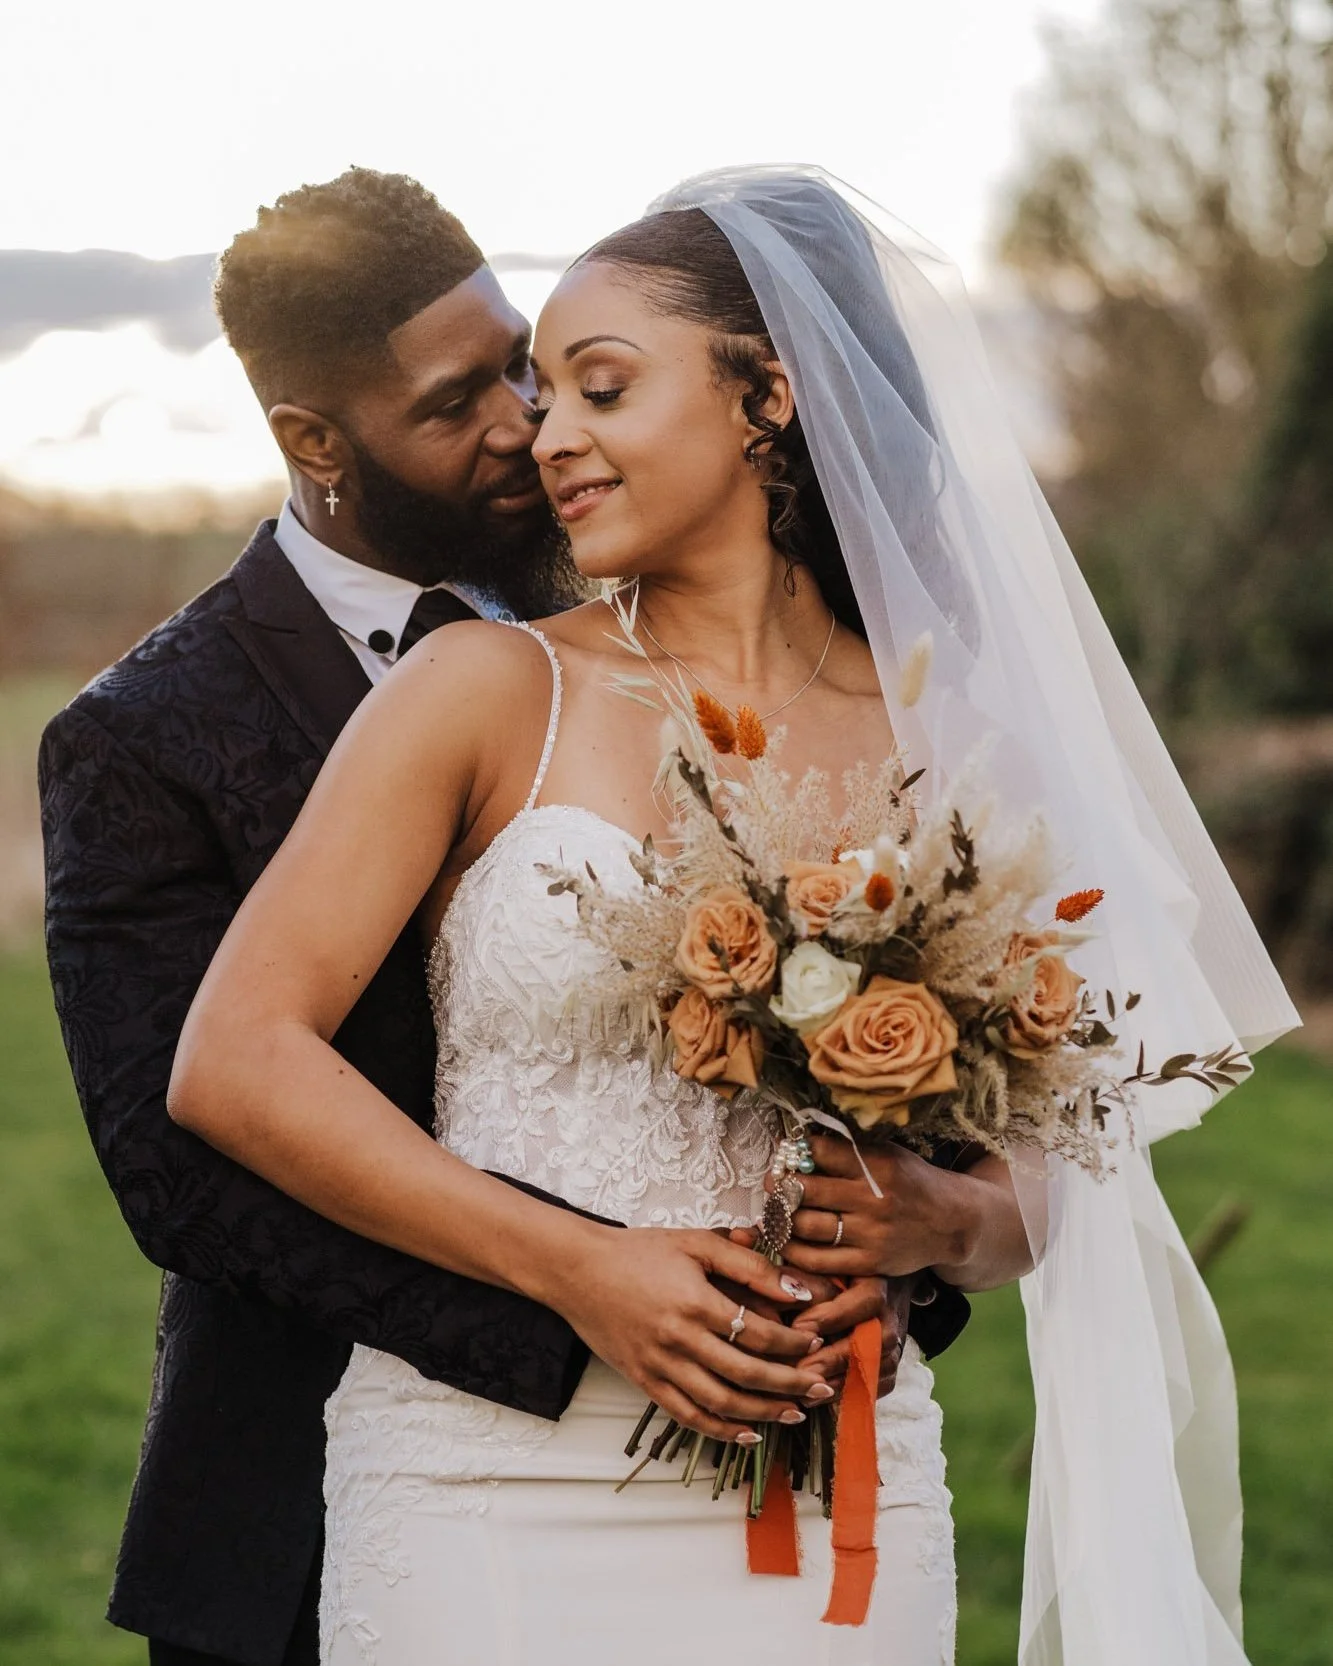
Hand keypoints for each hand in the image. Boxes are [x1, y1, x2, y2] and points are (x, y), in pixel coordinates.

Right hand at [552, 1225, 831, 1443]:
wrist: (578, 1270)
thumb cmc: (639, 1251)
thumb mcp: (696, 1243)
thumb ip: (748, 1265)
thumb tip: (797, 1289)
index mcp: (694, 1302)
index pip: (757, 1333)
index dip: (791, 1342)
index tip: (815, 1341)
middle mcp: (678, 1340)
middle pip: (746, 1375)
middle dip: (790, 1385)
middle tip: (821, 1388)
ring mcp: (660, 1366)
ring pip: (721, 1404)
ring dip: (763, 1414)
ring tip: (795, 1414)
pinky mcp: (644, 1382)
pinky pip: (688, 1416)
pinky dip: (720, 1430)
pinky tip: (748, 1433)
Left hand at [776, 1136, 974, 1280]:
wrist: (953, 1222)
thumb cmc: (912, 1182)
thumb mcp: (887, 1154)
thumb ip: (848, 1149)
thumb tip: (799, 1141)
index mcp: (876, 1165)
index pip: (819, 1152)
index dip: (793, 1151)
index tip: (784, 1153)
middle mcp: (873, 1199)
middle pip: (805, 1191)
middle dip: (779, 1185)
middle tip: (773, 1183)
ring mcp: (870, 1234)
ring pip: (805, 1226)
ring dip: (780, 1218)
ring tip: (775, 1211)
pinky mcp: (869, 1263)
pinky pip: (817, 1259)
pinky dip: (793, 1249)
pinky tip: (785, 1239)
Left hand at [791, 1274, 915, 1399]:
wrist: (885, 1283)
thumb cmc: (846, 1271)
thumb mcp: (829, 1264)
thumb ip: (807, 1273)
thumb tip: (777, 1282)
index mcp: (878, 1284)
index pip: (862, 1301)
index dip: (830, 1316)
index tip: (798, 1327)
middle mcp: (891, 1316)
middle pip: (869, 1343)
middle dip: (832, 1359)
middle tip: (800, 1370)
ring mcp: (896, 1344)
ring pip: (872, 1370)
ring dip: (838, 1383)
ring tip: (805, 1392)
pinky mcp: (893, 1366)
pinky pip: (876, 1387)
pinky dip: (850, 1395)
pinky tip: (822, 1400)